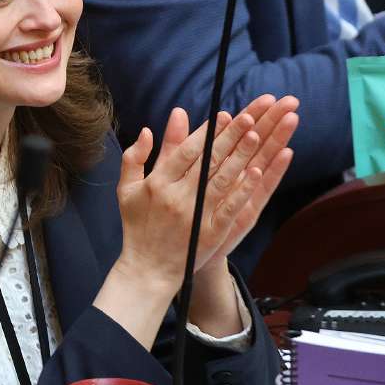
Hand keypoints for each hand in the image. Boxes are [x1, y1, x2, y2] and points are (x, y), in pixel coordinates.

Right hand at [114, 98, 296, 285]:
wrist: (147, 270)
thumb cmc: (137, 227)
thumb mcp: (127, 189)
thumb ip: (136, 157)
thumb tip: (148, 129)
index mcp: (157, 183)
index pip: (186, 151)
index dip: (207, 132)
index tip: (225, 114)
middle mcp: (176, 197)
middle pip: (208, 161)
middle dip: (229, 137)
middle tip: (250, 117)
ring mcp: (195, 216)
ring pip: (221, 180)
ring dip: (240, 156)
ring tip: (257, 135)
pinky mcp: (210, 234)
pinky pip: (229, 208)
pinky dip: (243, 189)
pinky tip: (257, 172)